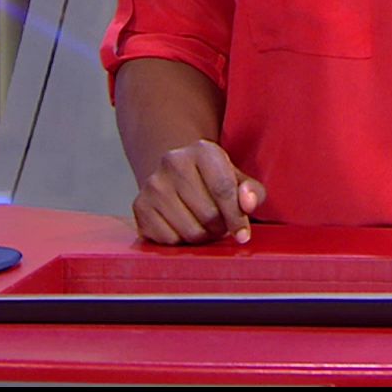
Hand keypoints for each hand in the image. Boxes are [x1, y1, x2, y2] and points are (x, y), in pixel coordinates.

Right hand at [132, 139, 267, 245]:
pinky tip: (183, 227)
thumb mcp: (237, 180)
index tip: (243, 235)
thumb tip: (247, 204)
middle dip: (220, 228)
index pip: (223, 189)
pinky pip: (169, 241)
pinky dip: (181, 242)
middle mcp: (173, 162)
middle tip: (219, 223)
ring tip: (203, 225)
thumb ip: (252, 191)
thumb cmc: (213, 180)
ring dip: (202, 237)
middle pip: (208, 215)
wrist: (174, 175)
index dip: (236, 218)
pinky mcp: (140, 206)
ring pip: (189, 232)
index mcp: (203, 150)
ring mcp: (153, 184)